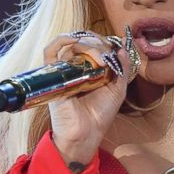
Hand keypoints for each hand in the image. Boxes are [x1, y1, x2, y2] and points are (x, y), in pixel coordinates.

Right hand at [43, 27, 133, 168]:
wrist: (86, 133)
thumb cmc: (100, 114)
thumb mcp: (118, 89)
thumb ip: (122, 68)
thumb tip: (123, 48)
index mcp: (91, 69)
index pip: (95, 44)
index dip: (106, 41)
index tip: (117, 48)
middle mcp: (77, 67)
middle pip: (84, 42)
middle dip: (99, 44)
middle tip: (108, 57)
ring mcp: (65, 70)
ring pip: (71, 45)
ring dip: (88, 46)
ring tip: (100, 59)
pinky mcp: (53, 75)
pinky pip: (50, 52)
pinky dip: (60, 41)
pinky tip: (73, 39)